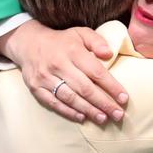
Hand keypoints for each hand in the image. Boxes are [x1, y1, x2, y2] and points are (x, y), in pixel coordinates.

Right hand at [0, 20, 128, 123]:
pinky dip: (68, 112)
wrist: (28, 43)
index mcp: (72, 51)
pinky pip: (54, 103)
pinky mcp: (35, 87)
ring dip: (88, 110)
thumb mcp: (80, 33)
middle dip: (103, 103)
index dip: (111, 86)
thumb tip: (109, 53)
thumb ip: (96, 41)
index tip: (124, 98)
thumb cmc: (61, 41)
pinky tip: (82, 118)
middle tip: (118, 115)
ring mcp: (45, 77)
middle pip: (85, 88)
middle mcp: (58, 64)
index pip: (96, 72)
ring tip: (103, 119)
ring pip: (70, 97)